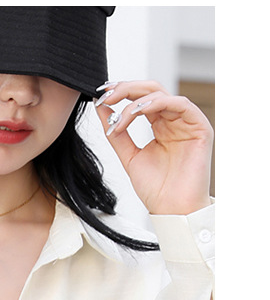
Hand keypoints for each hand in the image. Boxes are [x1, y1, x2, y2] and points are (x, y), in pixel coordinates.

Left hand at [94, 80, 212, 215]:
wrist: (171, 209)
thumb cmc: (155, 188)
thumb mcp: (128, 156)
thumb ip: (117, 132)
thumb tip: (101, 108)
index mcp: (159, 125)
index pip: (140, 98)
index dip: (121, 92)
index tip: (100, 96)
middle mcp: (173, 120)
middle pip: (150, 90)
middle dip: (126, 89)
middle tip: (107, 96)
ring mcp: (187, 122)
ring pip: (163, 94)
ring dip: (138, 99)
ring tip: (122, 114)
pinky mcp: (200, 127)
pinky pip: (180, 104)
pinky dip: (158, 103)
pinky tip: (139, 111)